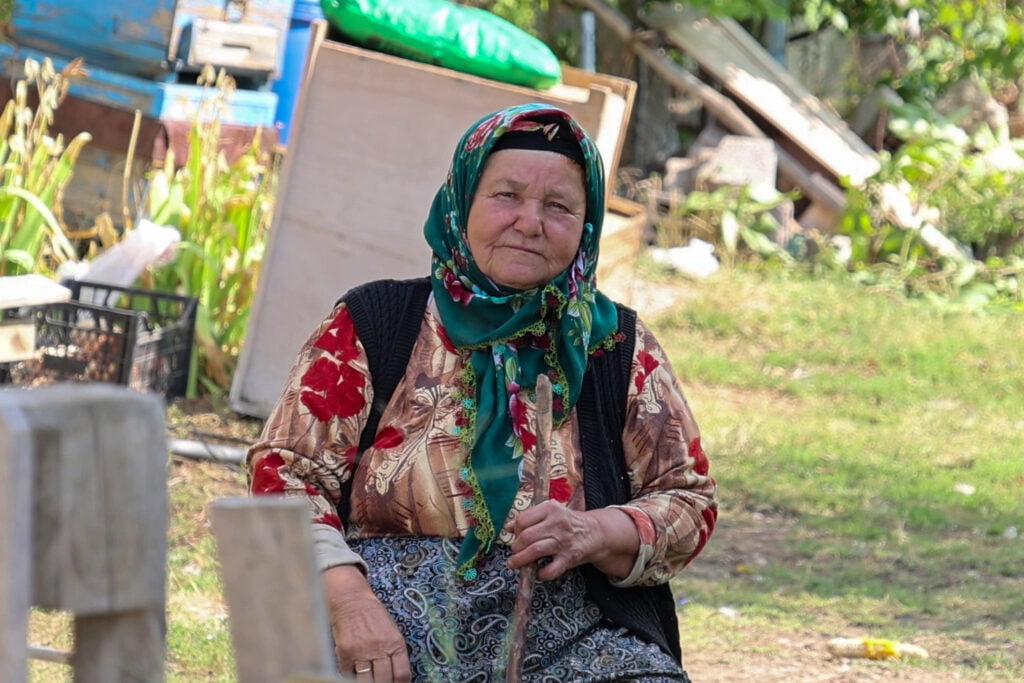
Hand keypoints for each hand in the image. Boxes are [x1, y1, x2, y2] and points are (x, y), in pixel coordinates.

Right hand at [322, 565, 411, 681]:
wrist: (351, 600)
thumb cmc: (374, 616)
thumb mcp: (392, 631)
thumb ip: (395, 653)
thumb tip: (397, 677)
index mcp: (395, 643)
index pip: (402, 674)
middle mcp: (379, 648)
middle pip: (384, 680)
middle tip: (382, 682)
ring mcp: (361, 652)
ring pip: (366, 681)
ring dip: (368, 682)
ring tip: (369, 679)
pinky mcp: (345, 653)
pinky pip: (348, 675)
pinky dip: (351, 676)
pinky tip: (355, 673)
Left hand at [504, 501, 638, 580]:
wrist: (595, 532)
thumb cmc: (568, 523)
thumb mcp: (550, 513)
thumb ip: (529, 518)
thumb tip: (508, 527)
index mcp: (550, 509)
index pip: (522, 520)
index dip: (515, 531)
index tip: (515, 537)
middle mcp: (557, 523)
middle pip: (526, 537)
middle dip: (516, 547)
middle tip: (515, 552)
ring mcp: (564, 541)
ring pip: (535, 551)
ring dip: (521, 560)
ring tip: (514, 564)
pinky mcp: (569, 557)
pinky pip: (551, 569)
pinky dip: (541, 574)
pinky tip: (538, 572)